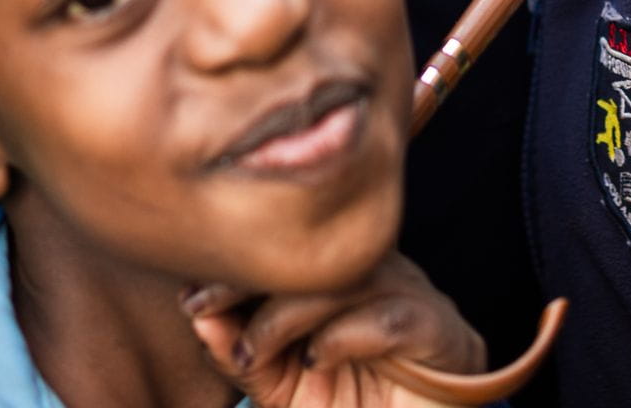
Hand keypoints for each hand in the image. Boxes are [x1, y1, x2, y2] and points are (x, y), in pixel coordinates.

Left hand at [185, 254, 487, 407]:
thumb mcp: (277, 386)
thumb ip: (240, 351)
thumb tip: (198, 314)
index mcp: (340, 272)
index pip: (287, 245)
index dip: (235, 265)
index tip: (189, 297)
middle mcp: (376, 271)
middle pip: (312, 252)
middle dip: (248, 280)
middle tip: (202, 308)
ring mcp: (413, 293)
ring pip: (344, 280)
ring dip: (285, 315)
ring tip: (253, 353)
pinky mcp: (440, 329)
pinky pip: (389, 316)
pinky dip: (344, 336)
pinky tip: (315, 359)